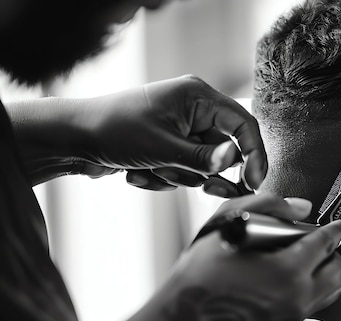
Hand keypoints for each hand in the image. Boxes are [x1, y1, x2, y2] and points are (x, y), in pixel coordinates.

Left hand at [80, 75, 265, 194]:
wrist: (72, 139)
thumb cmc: (114, 131)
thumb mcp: (163, 147)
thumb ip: (205, 158)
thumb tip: (237, 158)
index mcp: (198, 96)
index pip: (243, 124)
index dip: (254, 154)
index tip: (253, 183)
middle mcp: (194, 110)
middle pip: (224, 150)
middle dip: (206, 171)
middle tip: (205, 188)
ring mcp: (181, 129)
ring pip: (202, 165)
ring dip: (179, 175)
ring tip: (150, 169)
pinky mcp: (170, 145)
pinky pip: (184, 170)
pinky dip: (164, 176)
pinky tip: (138, 172)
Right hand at [154, 193, 340, 320]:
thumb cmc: (197, 280)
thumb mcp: (227, 225)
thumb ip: (268, 206)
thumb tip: (300, 207)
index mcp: (287, 270)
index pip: (326, 244)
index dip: (335, 229)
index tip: (338, 225)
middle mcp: (296, 298)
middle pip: (337, 272)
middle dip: (333, 253)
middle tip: (321, 244)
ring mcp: (292, 319)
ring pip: (329, 293)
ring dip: (324, 275)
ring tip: (306, 263)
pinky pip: (308, 308)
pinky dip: (306, 292)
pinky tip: (284, 283)